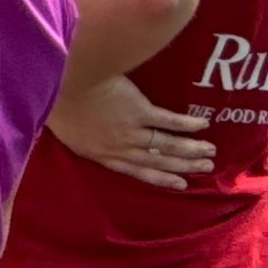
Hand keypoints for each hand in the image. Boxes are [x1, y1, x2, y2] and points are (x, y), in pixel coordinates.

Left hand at [49, 75, 215, 188]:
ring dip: (191, 150)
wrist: (66, 83)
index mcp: (98, 153)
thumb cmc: (57, 100)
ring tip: (210, 153)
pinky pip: (168, 122)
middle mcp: (118, 147)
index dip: (158, 178)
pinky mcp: (140, 112)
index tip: (179, 184)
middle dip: (182, 166)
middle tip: (205, 169)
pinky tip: (202, 125)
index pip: (134, 170)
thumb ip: (80, 134)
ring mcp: (130, 131)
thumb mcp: (63, 126)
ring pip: (166, 145)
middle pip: (156, 161)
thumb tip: (85, 133)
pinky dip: (186, 125)